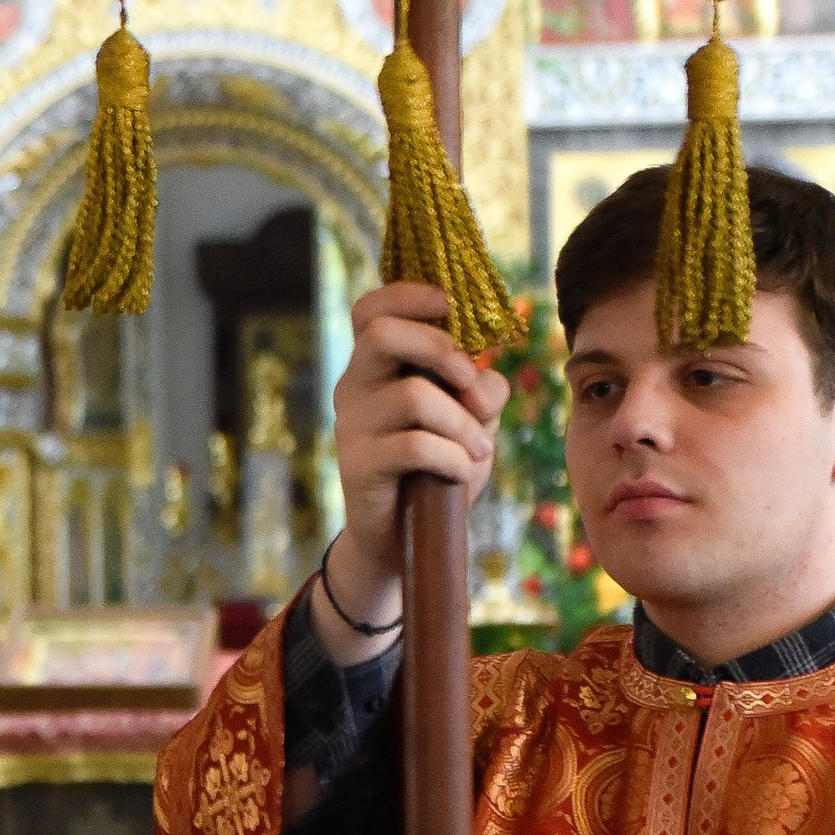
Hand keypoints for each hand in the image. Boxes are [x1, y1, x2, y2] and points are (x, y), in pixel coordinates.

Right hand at [314, 282, 508, 659]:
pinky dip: (453, 457)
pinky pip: (415, 445)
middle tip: (472, 387)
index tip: (448, 306)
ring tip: (480, 449)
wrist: (401, 538)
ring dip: (462, 423)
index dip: (407, 295)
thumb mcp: (469, 419)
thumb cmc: (436, 466)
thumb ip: (481, 388)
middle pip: (385, 335)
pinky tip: (462, 472)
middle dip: (442, 351)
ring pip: (412, 395)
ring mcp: (351, 425)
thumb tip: (483, 378)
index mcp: (376, 365)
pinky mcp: (358, 465)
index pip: (371, 309)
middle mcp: (354, 386)